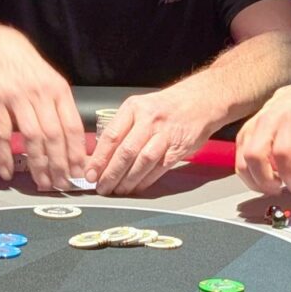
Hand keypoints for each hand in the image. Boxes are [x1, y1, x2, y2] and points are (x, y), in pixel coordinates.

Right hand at [0, 27, 84, 190]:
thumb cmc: (29, 68)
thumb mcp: (52, 81)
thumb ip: (62, 108)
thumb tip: (75, 141)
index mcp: (59, 90)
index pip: (72, 126)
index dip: (77, 152)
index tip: (80, 171)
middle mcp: (40, 94)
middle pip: (53, 135)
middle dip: (59, 164)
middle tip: (62, 184)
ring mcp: (18, 98)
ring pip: (31, 137)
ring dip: (37, 164)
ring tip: (42, 182)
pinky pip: (2, 134)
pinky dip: (5, 155)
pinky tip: (7, 171)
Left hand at [86, 88, 212, 194]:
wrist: (200, 101)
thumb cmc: (166, 106)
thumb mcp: (140, 107)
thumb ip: (123, 127)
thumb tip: (101, 156)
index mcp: (134, 108)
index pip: (111, 136)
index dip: (99, 158)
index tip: (90, 173)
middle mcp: (149, 120)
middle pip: (126, 151)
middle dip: (111, 173)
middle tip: (102, 186)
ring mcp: (165, 134)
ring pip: (142, 161)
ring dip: (128, 180)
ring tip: (118, 190)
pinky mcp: (178, 148)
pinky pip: (159, 168)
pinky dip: (146, 180)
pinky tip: (136, 187)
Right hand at [234, 86, 290, 194]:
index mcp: (289, 121)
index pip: (282, 152)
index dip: (288, 175)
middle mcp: (265, 121)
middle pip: (255, 156)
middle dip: (266, 181)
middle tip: (279, 188)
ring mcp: (249, 129)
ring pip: (242, 163)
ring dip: (256, 182)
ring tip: (273, 185)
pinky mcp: (241, 137)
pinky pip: (239, 164)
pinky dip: (250, 177)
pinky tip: (265, 178)